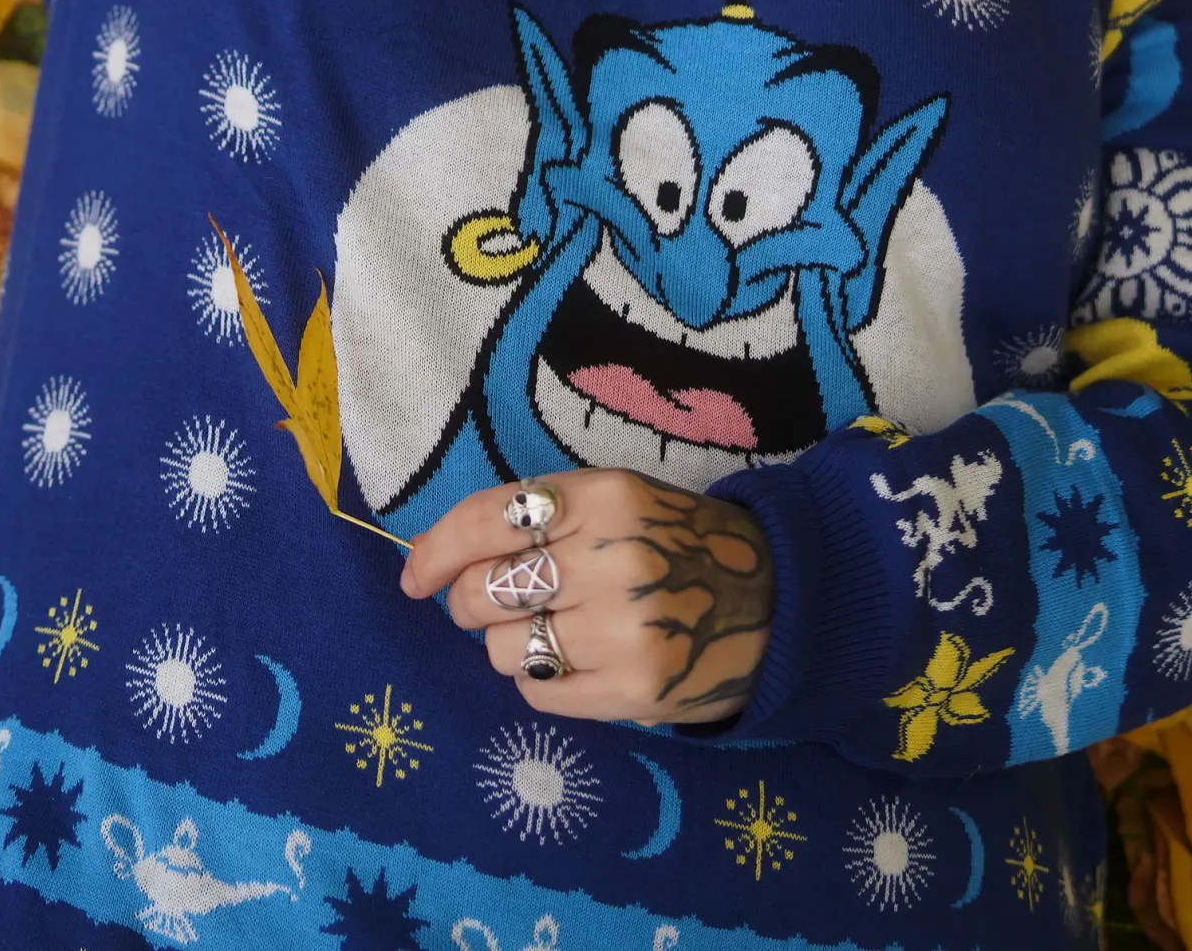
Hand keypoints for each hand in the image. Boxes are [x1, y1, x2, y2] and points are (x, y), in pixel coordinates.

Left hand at [400, 469, 772, 724]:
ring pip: (505, 651)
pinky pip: (539, 694)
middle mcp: (612, 559)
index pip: (486, 521)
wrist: (776, 596)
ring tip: (555, 631)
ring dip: (512, 645)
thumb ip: (536, 516)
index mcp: (602, 497)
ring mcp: (625, 631)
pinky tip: (579, 661)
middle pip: (483, 593)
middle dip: (472, 603)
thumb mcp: (615, 499)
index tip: (415, 577)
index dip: (436, 551)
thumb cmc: (675, 540)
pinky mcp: (635, 692)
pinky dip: (543, 681)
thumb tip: (432, 557)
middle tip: (499, 604)